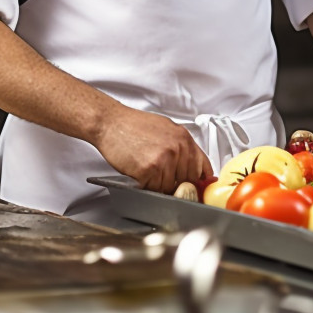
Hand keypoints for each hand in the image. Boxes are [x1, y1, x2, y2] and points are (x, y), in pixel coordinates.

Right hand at [94, 106, 213, 193]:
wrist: (110, 123)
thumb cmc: (132, 125)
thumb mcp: (165, 128)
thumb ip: (180, 145)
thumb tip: (190, 162)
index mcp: (183, 137)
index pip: (202, 166)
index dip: (199, 179)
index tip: (198, 186)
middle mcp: (177, 148)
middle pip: (187, 180)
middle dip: (175, 183)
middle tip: (161, 176)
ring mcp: (164, 159)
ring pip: (169, 187)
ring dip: (158, 184)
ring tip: (147, 169)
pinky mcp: (149, 170)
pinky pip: (154, 189)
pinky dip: (146, 185)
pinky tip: (139, 172)